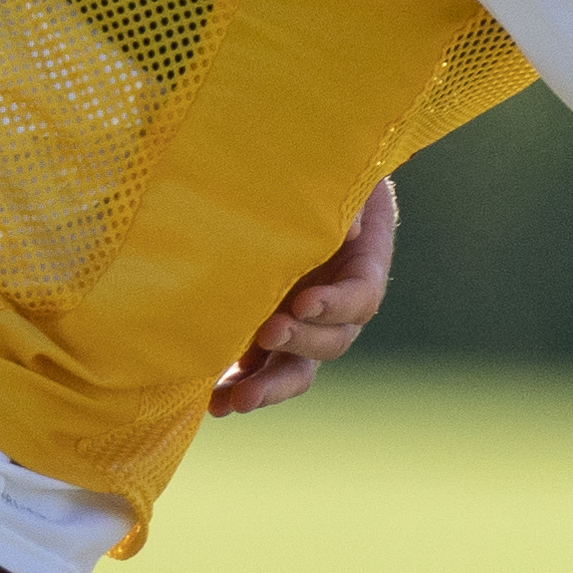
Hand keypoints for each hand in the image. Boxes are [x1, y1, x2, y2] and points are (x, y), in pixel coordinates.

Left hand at [210, 178, 397, 416]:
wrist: (287, 183)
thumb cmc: (316, 171)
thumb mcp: (337, 175)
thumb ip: (345, 199)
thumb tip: (347, 229)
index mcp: (361, 267)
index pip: (361, 297)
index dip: (336, 305)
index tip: (303, 301)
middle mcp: (334, 305)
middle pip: (332, 343)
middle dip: (300, 344)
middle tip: (268, 333)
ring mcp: (300, 324)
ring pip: (294, 368)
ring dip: (267, 387)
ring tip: (233, 401)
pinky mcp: (264, 333)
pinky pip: (256, 368)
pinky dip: (237, 384)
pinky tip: (211, 401)